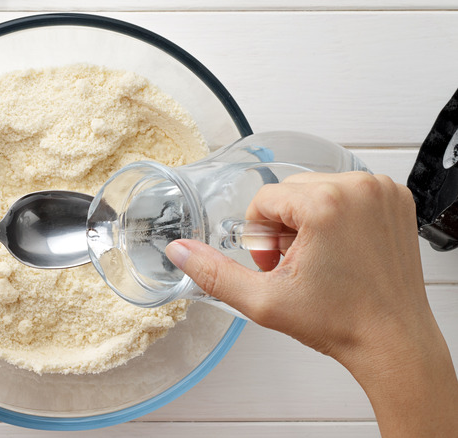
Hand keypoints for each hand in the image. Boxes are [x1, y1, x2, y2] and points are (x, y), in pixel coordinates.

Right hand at [165, 172, 457, 435]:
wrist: (392, 341)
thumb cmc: (341, 323)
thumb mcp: (263, 300)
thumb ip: (213, 272)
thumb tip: (178, 250)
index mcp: (326, 204)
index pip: (265, 199)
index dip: (261, 237)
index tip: (278, 266)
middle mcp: (358, 188)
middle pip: (290, 191)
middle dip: (284, 227)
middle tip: (298, 265)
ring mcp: (382, 191)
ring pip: (318, 189)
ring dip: (309, 220)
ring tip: (321, 260)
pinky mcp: (396, 199)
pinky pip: (347, 193)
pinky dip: (338, 216)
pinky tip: (343, 251)